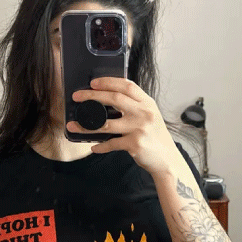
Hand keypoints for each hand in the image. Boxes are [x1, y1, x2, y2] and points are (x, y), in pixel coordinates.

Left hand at [67, 77, 182, 176]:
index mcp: (147, 103)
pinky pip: (111, 144)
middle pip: (114, 99)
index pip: (126, 86)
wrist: (167, 160)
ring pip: (106, 123)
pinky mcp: (134, 144)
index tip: (93, 83)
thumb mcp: (150, 116)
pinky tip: (94, 147)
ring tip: (74, 125)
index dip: (108, 82)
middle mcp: (144, 113)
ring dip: (86, 125)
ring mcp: (139, 128)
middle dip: (92, 96)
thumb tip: (110, 99)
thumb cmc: (155, 137)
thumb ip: (135, 106)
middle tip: (77, 97)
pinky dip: (101, 146)